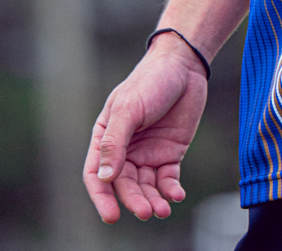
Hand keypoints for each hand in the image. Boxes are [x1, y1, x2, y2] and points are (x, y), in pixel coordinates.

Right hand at [83, 37, 208, 222]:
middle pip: (124, 184)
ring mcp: (147, 152)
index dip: (102, 197)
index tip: (112, 215)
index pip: (97, 174)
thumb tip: (104, 177)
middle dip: (133, 201)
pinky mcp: (169, 153)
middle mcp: (124, 149)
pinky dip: (170, 189)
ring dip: (152, 200)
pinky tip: (176, 195)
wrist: (184, 65)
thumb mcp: (129, 108)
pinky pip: (167, 179)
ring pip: (145, 186)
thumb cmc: (150, 81)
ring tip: (163, 210)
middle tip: (145, 212)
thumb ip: (114, 142)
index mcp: (105, 136)